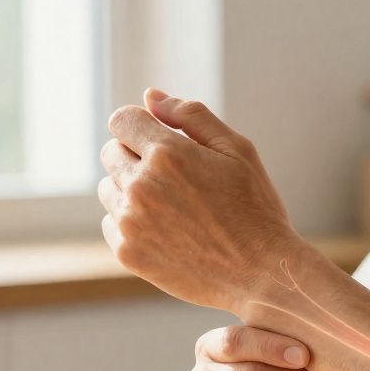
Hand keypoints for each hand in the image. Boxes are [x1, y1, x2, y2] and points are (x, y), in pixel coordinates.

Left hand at [99, 88, 301, 312]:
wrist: (261, 274)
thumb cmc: (255, 209)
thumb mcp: (237, 150)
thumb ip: (191, 116)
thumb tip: (150, 96)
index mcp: (168, 153)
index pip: (121, 120)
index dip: (142, 127)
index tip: (161, 142)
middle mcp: (141, 185)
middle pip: (111, 152)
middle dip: (137, 157)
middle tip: (176, 180)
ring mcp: (131, 222)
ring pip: (108, 189)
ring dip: (131, 191)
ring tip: (173, 208)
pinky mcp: (128, 253)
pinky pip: (111, 224)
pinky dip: (130, 224)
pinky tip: (166, 232)